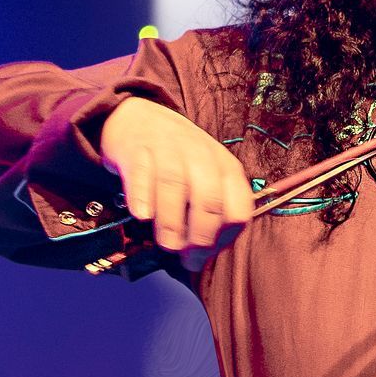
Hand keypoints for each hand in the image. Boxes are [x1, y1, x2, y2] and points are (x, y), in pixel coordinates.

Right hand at [99, 100, 254, 263]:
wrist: (139, 118)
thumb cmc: (179, 159)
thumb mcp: (206, 177)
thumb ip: (211, 211)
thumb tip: (204, 255)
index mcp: (226, 167)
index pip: (238, 208)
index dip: (225, 238)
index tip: (207, 254)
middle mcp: (201, 156)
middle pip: (209, 201)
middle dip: (201, 237)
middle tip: (187, 258)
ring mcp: (169, 149)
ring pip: (176, 187)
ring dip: (172, 223)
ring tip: (168, 245)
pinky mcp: (137, 149)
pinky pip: (142, 174)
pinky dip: (143, 197)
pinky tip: (143, 216)